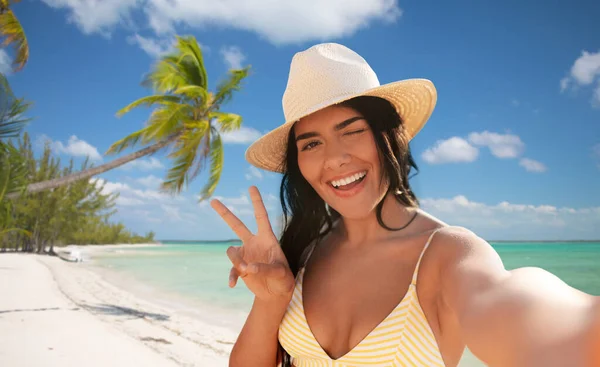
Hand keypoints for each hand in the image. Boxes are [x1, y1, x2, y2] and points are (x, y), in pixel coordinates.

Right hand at [210, 186, 294, 302]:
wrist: (276, 293)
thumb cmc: (283, 280)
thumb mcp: (280, 274)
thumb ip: (265, 268)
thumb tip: (248, 267)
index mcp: (267, 239)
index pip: (261, 217)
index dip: (257, 202)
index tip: (251, 187)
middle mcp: (254, 243)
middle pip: (237, 225)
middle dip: (224, 213)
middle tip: (213, 200)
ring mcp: (246, 254)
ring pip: (231, 251)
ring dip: (237, 261)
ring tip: (247, 271)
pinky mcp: (240, 267)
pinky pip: (232, 269)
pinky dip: (232, 276)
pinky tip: (233, 284)